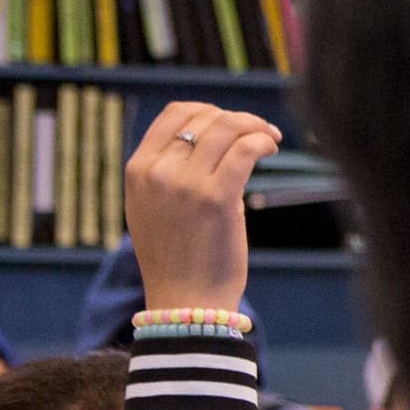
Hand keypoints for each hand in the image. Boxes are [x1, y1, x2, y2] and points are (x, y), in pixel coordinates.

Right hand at [125, 100, 279, 313]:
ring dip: (256, 126)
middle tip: (259, 132)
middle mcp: (157, 172)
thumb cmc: (176, 257)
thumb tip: (204, 138)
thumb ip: (166, 172)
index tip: (231, 123)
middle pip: (205, 118)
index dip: (209, 110)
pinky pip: (246, 149)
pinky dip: (263, 141)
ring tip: (269, 139)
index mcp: (138, 170)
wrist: (184, 299)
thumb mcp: (152, 207)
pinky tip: (271, 147)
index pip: (173, 114)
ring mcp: (185, 184)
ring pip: (228, 127)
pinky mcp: (216, 198)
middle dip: (238, 119)